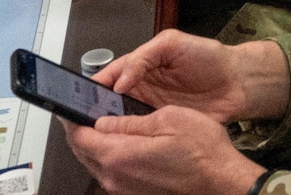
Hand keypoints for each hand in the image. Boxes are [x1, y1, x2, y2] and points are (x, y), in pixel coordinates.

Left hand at [63, 106, 263, 194]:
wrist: (221, 181)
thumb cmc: (202, 151)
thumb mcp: (169, 119)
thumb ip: (130, 121)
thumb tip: (104, 121)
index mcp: (119, 154)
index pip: (78, 136)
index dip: (71, 117)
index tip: (70, 104)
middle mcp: (115, 176)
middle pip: (82, 151)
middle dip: (81, 128)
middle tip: (86, 109)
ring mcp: (123, 188)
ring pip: (95, 162)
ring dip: (95, 143)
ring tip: (105, 122)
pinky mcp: (134, 193)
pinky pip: (110, 172)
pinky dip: (109, 155)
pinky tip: (124, 142)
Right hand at [94, 31, 289, 122]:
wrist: (237, 83)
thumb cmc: (209, 57)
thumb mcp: (174, 43)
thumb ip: (144, 56)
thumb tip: (120, 77)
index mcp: (141, 66)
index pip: (109, 76)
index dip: (94, 86)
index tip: (80, 97)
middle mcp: (142, 89)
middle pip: (109, 101)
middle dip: (96, 110)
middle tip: (84, 120)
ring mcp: (151, 109)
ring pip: (121, 120)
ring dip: (110, 126)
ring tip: (98, 133)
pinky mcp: (163, 126)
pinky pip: (141, 133)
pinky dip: (130, 138)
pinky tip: (122, 141)